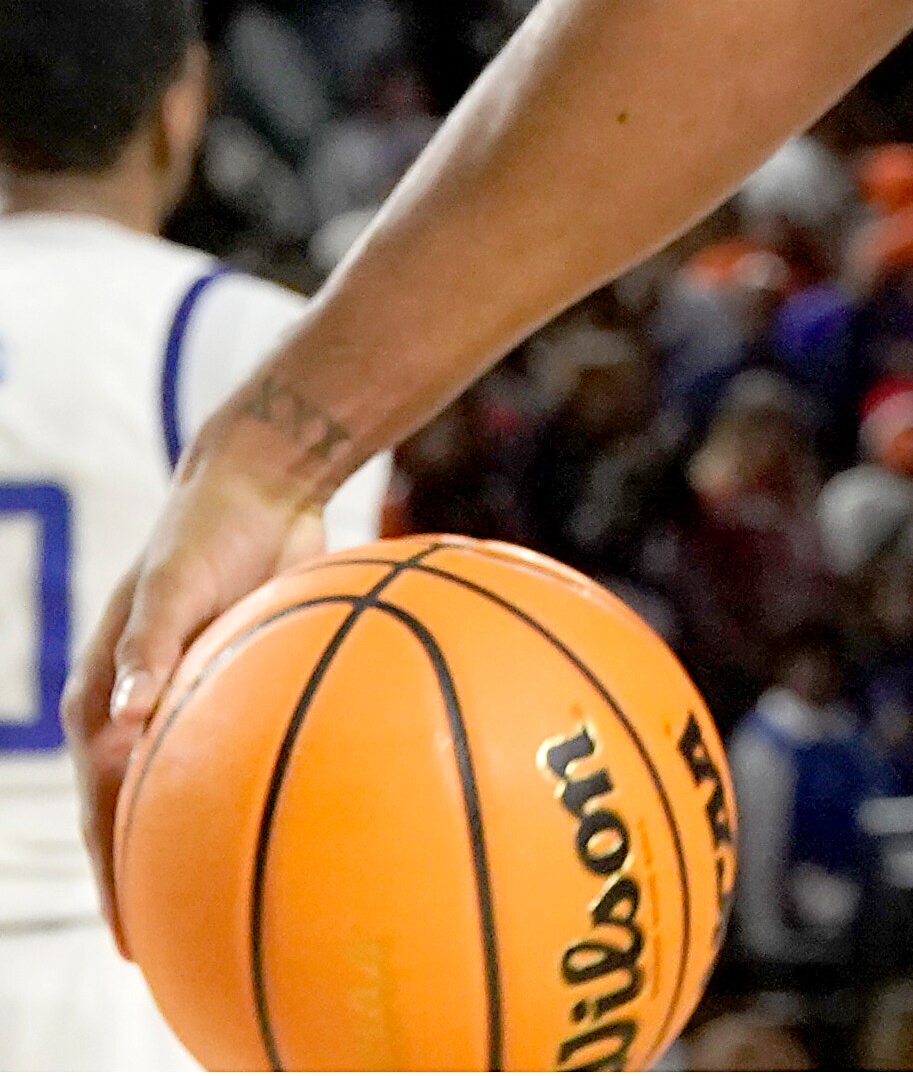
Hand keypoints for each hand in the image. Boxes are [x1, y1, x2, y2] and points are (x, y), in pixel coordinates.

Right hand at [69, 456, 327, 928]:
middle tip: (169, 948)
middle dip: (145, 881)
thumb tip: (124, 720)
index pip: (101, 807)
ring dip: (193, 844)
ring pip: (184, 792)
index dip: (112, 872)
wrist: (260, 484)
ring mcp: (181, 701)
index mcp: (103, 700)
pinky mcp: (229, 684)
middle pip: (133, 816)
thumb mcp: (175, 584)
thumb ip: (150, 647)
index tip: (130, 933)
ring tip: (220, 906)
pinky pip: (234, 750)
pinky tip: (290, 822)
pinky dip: (246, 790)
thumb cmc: (207, 531)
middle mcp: (134, 712)